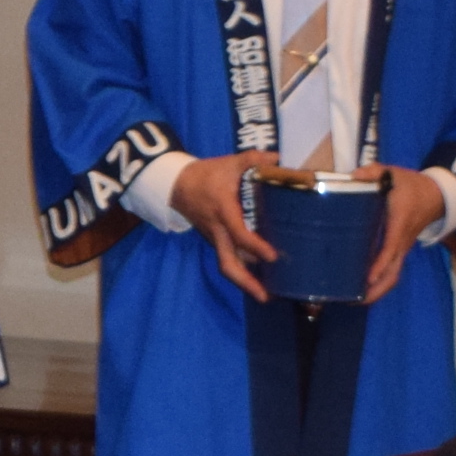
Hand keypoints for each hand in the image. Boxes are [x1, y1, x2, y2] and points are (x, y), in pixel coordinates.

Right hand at [168, 152, 276, 301]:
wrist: (177, 185)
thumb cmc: (206, 175)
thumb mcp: (229, 163)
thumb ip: (253, 160)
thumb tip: (277, 159)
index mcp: (223, 210)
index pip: (239, 233)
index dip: (255, 246)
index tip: (272, 256)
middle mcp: (218, 231)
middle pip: (227, 264)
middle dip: (246, 283)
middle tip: (265, 296)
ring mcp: (215, 239)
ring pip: (228, 265)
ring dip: (246, 281)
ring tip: (267, 294)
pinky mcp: (216, 241)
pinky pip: (228, 259)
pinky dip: (243, 271)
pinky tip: (260, 278)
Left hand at [366, 166, 450, 303]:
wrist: (436, 194)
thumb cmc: (411, 185)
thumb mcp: (392, 173)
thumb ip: (373, 172)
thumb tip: (355, 176)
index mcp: (399, 224)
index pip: (390, 248)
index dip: (380, 265)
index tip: (368, 278)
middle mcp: (402, 241)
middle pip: (394, 272)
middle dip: (378, 290)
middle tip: (355, 301)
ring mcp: (403, 248)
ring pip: (393, 275)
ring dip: (378, 290)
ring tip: (355, 300)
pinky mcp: (401, 250)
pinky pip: (392, 270)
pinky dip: (380, 282)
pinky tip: (362, 287)